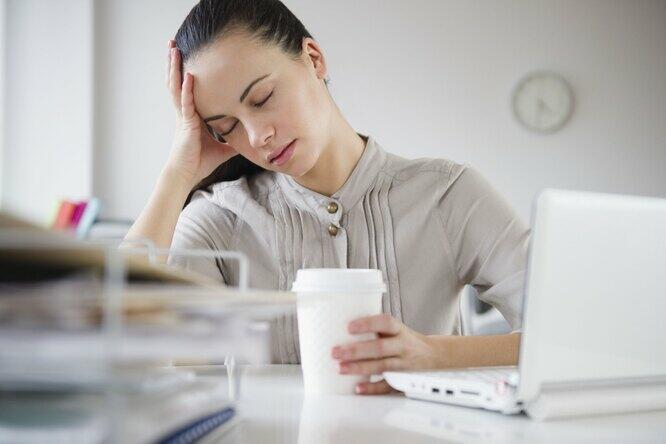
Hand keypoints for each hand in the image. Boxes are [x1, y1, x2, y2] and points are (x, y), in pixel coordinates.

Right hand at [164, 39, 237, 188]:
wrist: (187, 175)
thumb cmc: (200, 162)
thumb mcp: (224, 148)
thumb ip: (234, 139)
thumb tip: (249, 138)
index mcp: (192, 115)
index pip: (188, 88)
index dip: (186, 71)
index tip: (187, 55)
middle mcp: (185, 112)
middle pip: (178, 81)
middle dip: (176, 63)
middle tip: (173, 43)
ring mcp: (183, 117)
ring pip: (176, 86)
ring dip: (176, 67)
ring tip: (174, 49)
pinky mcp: (185, 124)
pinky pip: (186, 103)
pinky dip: (187, 89)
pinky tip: (190, 75)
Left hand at [331, 314, 441, 394]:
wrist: (433, 354)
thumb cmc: (405, 339)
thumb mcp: (395, 328)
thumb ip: (375, 328)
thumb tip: (341, 325)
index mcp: (399, 330)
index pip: (385, 323)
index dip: (368, 324)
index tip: (349, 327)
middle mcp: (403, 346)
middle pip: (380, 348)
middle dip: (356, 350)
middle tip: (336, 352)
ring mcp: (403, 364)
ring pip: (382, 366)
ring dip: (360, 368)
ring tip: (340, 368)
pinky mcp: (403, 380)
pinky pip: (388, 386)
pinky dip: (372, 388)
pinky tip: (358, 387)